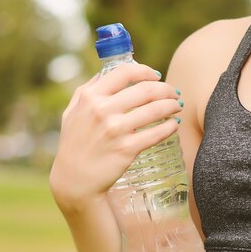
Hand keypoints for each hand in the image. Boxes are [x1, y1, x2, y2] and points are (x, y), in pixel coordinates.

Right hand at [49, 64, 182, 212]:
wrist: (75, 180)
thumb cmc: (74, 144)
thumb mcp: (72, 112)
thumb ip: (86, 91)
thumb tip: (105, 73)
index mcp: (90, 97)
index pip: (124, 72)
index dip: (146, 71)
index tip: (157, 76)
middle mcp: (102, 110)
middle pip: (146, 89)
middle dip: (167, 89)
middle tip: (174, 93)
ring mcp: (115, 130)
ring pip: (156, 109)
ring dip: (172, 105)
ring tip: (178, 106)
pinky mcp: (127, 149)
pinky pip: (157, 133)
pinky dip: (170, 127)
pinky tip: (174, 125)